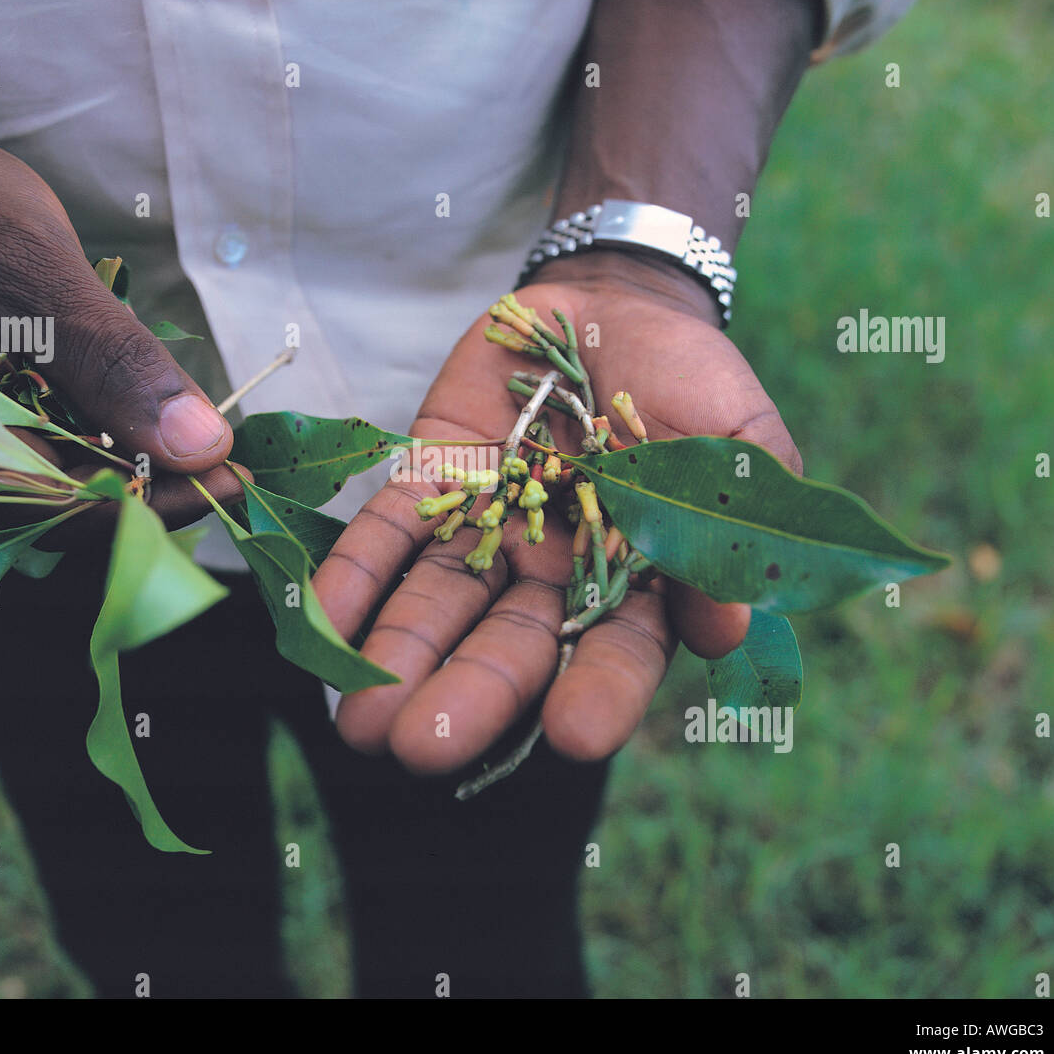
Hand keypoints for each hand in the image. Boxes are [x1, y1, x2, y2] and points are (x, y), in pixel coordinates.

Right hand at [0, 124, 241, 535]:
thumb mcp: (40, 272)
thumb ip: (117, 364)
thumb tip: (202, 446)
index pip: (52, 508)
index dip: (149, 505)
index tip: (228, 479)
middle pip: (54, 515)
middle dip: (148, 496)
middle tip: (229, 469)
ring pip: (52, 495)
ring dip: (130, 478)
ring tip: (203, 452)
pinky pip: (37, 463)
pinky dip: (98, 452)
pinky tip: (150, 432)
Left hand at [312, 255, 801, 772]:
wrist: (613, 304)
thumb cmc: (690, 376)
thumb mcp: (734, 442)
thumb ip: (729, 528)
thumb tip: (725, 630)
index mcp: (634, 580)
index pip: (617, 652)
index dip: (600, 694)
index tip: (575, 737)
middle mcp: (550, 573)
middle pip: (508, 647)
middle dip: (468, 697)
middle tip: (421, 749)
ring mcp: (485, 531)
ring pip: (437, 606)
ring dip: (397, 661)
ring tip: (356, 726)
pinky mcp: (430, 484)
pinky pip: (385, 536)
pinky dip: (352, 578)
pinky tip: (319, 625)